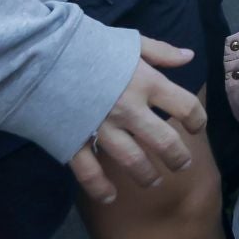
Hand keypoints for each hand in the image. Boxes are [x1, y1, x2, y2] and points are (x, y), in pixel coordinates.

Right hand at [68, 37, 205, 203]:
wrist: (41, 54)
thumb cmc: (89, 45)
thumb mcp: (130, 41)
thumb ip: (161, 51)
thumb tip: (189, 56)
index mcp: (146, 83)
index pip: (185, 106)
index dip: (197, 119)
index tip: (197, 126)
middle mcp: (129, 110)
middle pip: (164, 141)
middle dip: (178, 157)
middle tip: (183, 164)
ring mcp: (102, 128)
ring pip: (132, 160)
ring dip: (147, 175)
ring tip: (154, 180)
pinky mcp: (74, 141)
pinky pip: (89, 172)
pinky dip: (100, 189)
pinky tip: (110, 198)